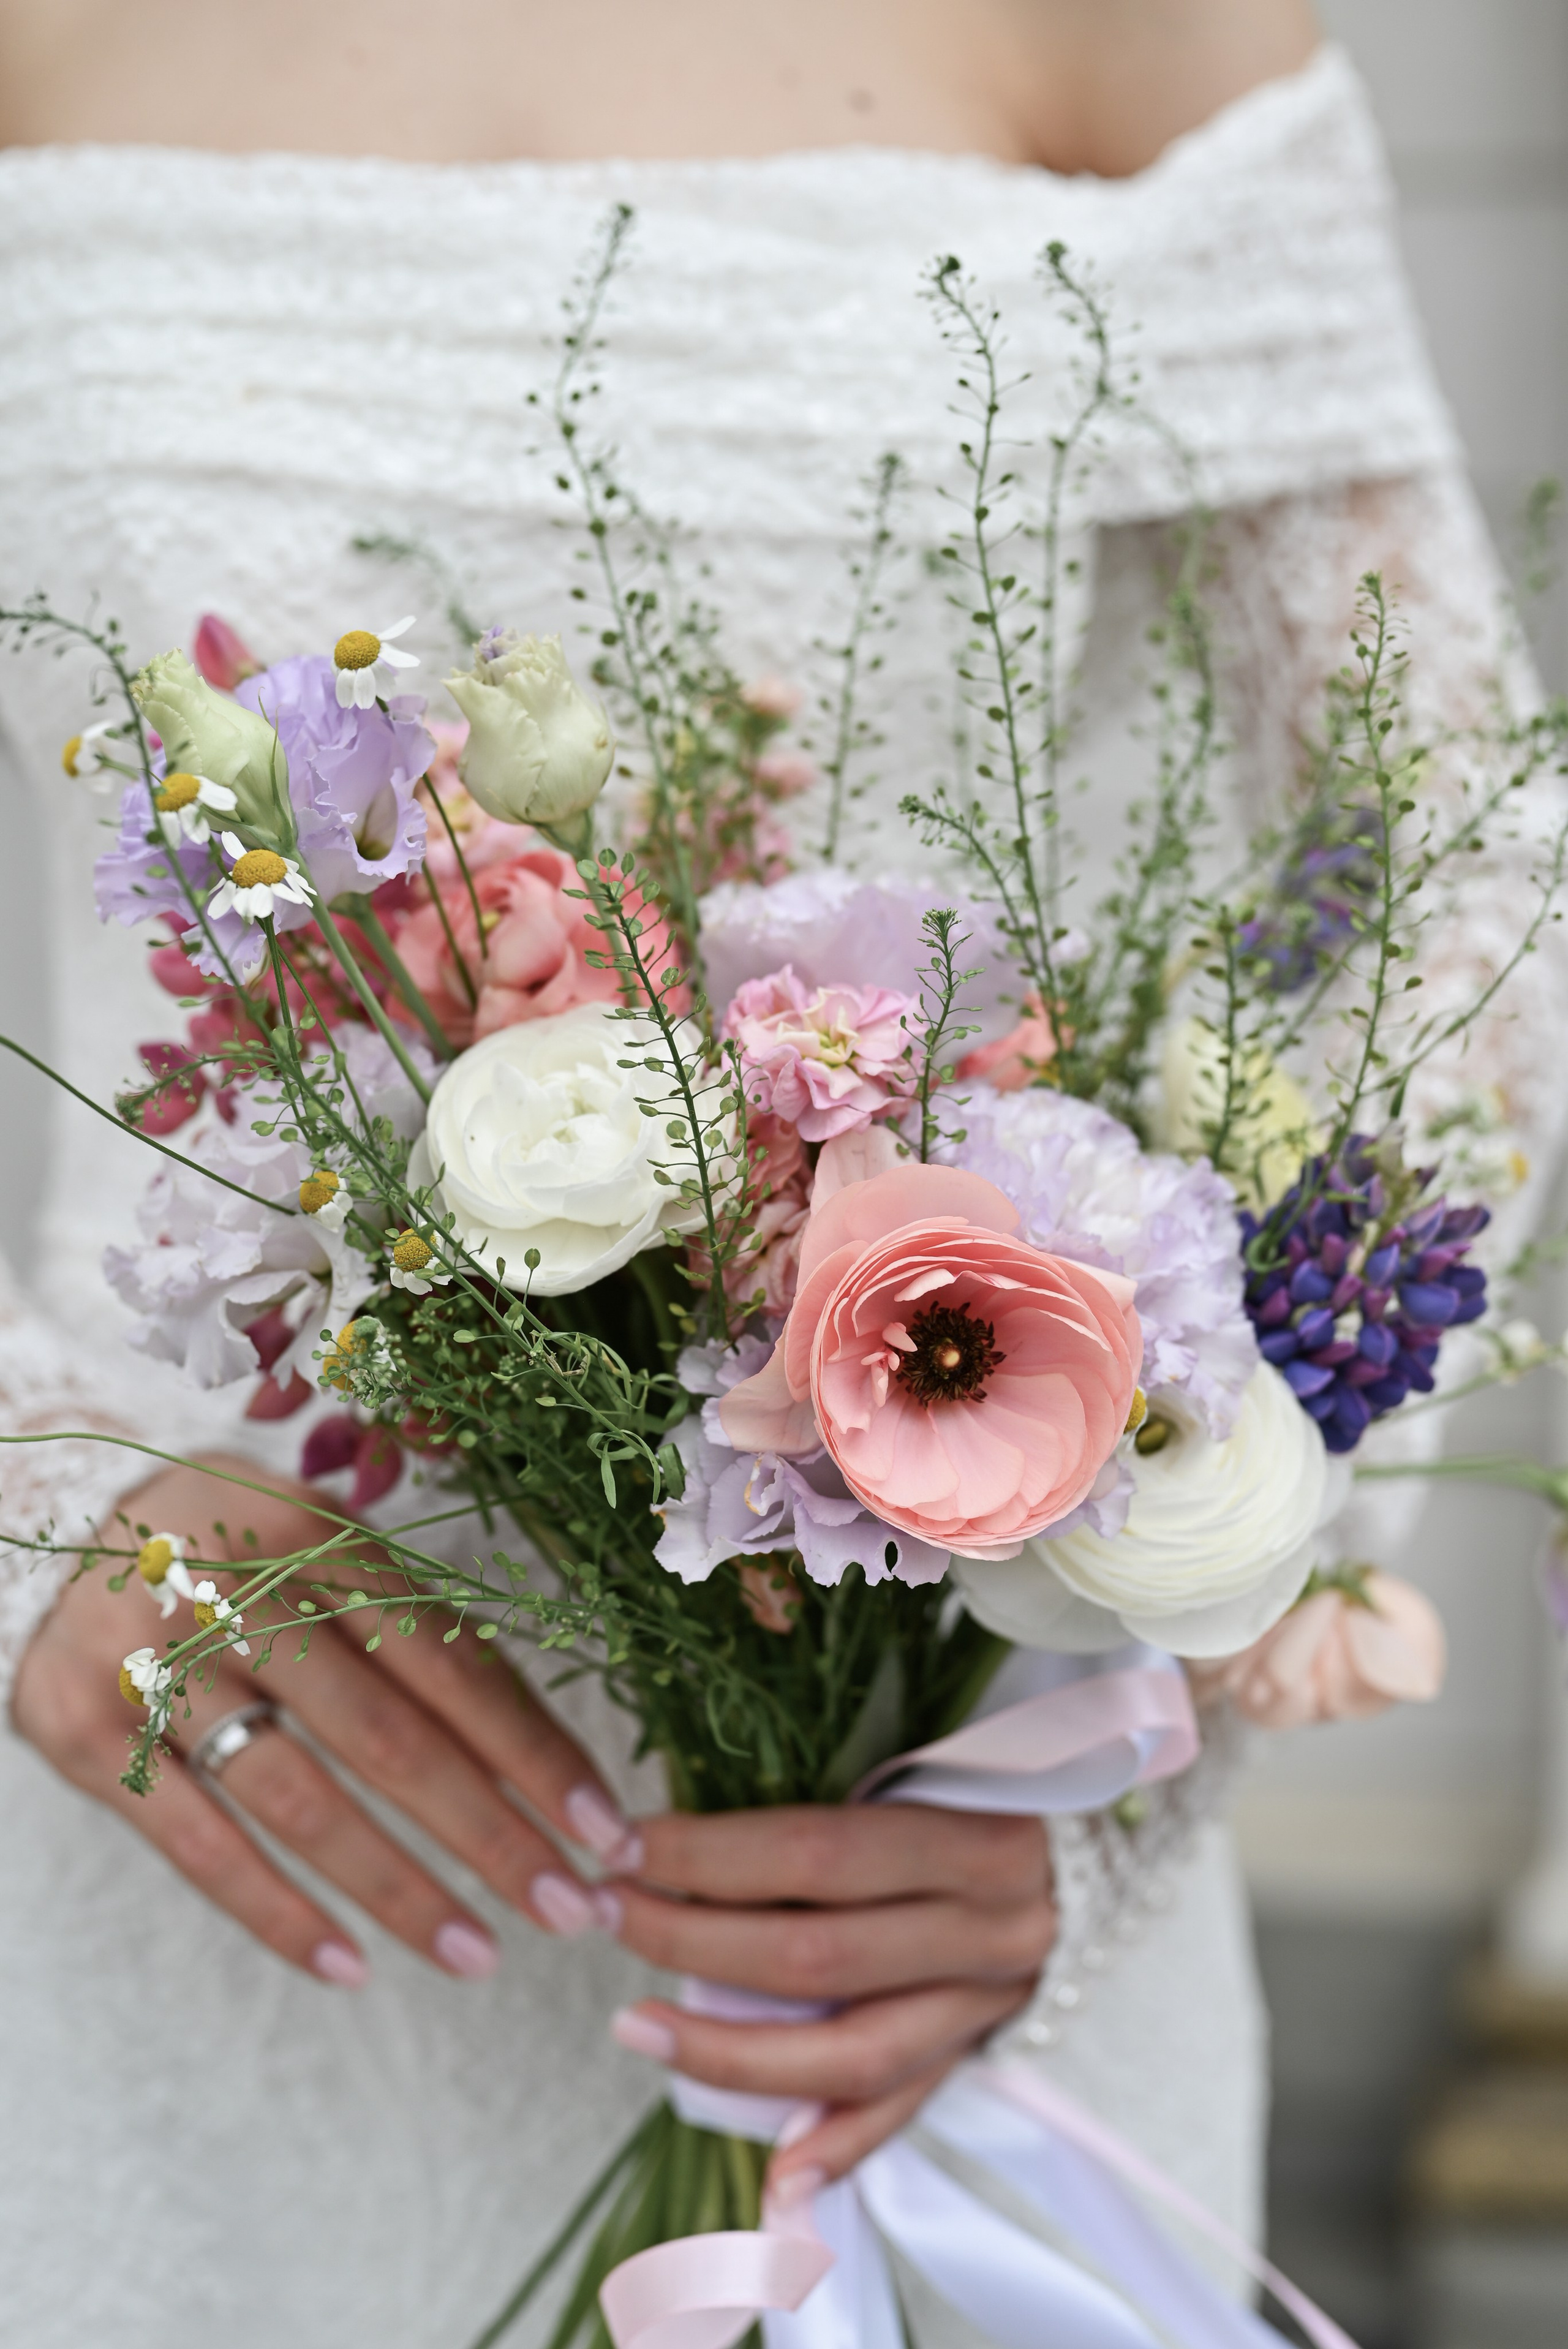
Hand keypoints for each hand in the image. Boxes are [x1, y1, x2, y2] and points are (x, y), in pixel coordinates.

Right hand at [11, 1453, 637, 1984]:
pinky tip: (350, 1965)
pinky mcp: (85, 1732)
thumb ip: (413, 1630)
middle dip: (493, 1835)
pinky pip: (199, 1845)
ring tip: (481, 1953)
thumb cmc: (230, 1546)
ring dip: (403, 1889)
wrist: (53, 1518)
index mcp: (317, 1537)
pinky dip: (278, 1912)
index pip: (450, 1661)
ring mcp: (157, 1665)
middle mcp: (238, 1595)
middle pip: (391, 1736)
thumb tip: (537, 1752)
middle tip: (570, 1909)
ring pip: (303, 1800)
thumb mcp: (322, 1548)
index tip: (605, 1830)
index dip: (535, 1751)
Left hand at [602, 1803, 1053, 2192]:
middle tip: (605, 1911)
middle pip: (815, 1954)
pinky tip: (773, 2175)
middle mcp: (987, 1926)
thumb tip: (694, 1818)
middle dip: (689, 1937)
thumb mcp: (936, 1760)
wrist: (1110, 1837)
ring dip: (729, 2050)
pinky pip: (905, 2108)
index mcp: (973, 1835)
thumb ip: (836, 1793)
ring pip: (851, 2052)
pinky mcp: (982, 2046)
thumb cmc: (1001, 1780)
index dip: (711, 1852)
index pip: (816, 1855)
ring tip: (633, 2027)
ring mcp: (987, 1999)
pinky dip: (840, 2145)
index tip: (625, 1841)